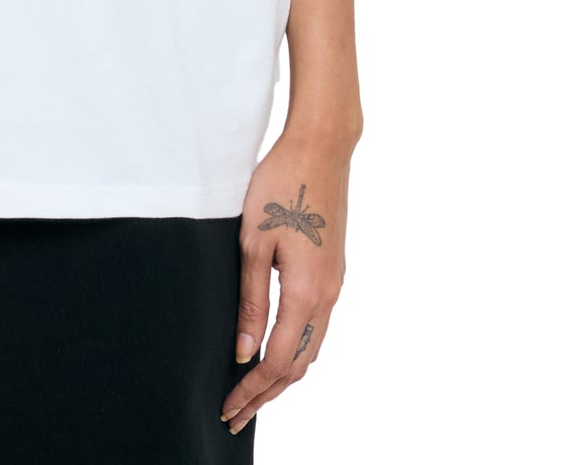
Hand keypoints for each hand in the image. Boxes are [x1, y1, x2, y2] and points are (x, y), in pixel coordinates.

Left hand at [221, 133, 351, 434]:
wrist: (321, 148)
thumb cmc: (280, 186)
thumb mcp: (253, 242)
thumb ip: (250, 301)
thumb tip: (243, 352)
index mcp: (306, 293)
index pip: (276, 362)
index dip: (251, 391)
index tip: (228, 408)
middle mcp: (327, 296)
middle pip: (297, 365)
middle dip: (267, 394)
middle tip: (236, 415)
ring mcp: (335, 284)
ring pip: (311, 348)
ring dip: (282, 375)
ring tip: (253, 392)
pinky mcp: (334, 270)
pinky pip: (317, 326)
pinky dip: (295, 349)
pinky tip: (276, 349)